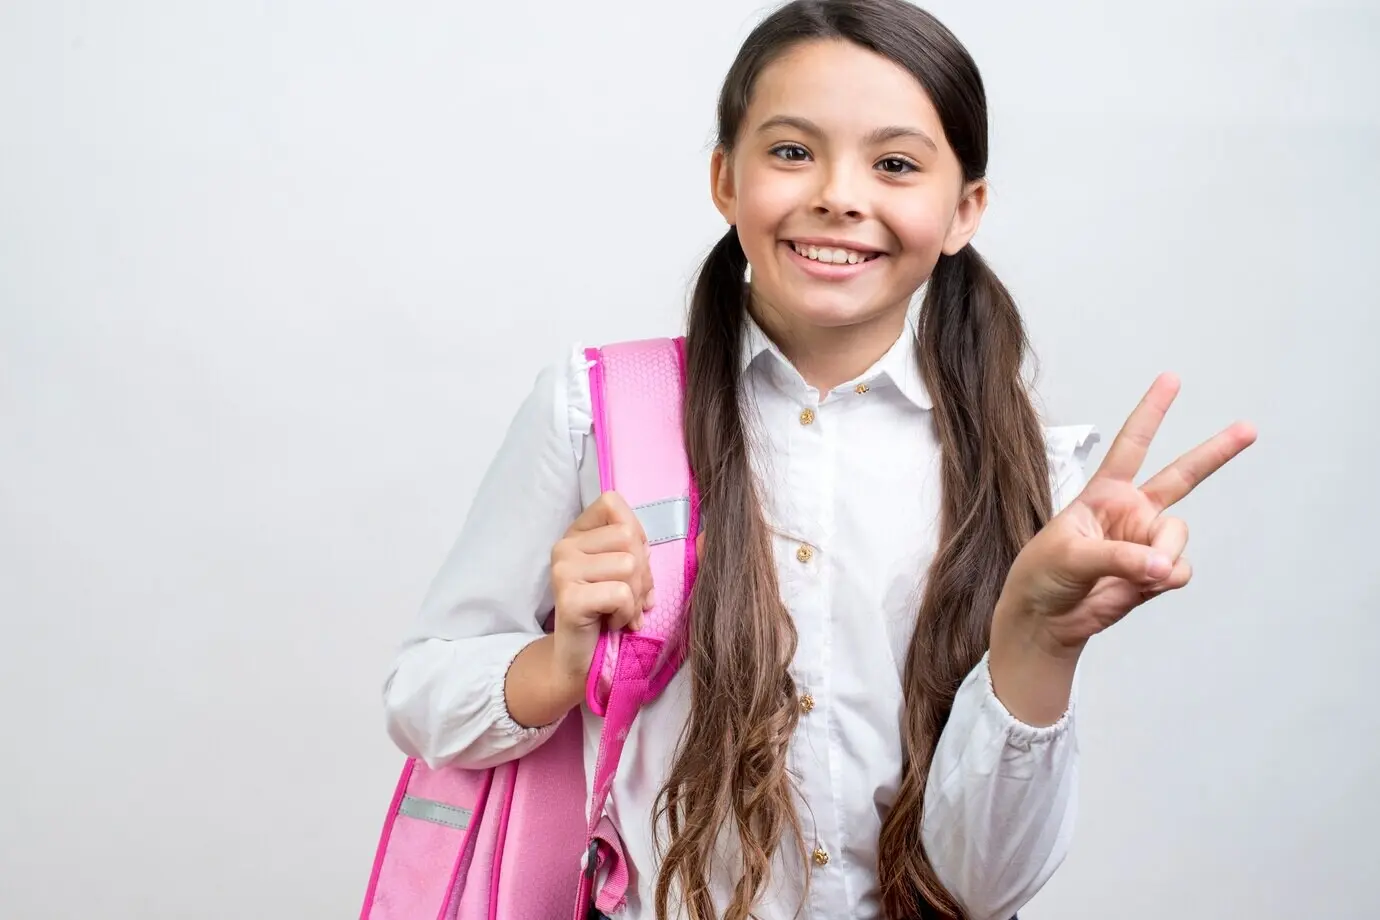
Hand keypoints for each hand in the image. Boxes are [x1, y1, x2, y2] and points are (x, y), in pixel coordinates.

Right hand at [549, 491, 654, 688]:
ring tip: (623, 612)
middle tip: (630, 599)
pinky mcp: (569, 598)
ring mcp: (563, 570)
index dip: (635, 534)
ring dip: (635, 597)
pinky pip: (620, 593)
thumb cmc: (610, 614)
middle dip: (642, 574)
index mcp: (578, 534)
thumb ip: (651, 549)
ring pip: (628, 565)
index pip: (612, 503)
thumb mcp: (632, 575)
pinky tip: (613, 623)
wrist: (581, 663)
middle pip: (628, 538)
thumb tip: (708, 536)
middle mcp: (565, 546)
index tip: (631, 566)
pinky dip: (625, 613)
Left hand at [999, 373, 1256, 653]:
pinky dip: (1164, 580)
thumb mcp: (1070, 556)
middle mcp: (1132, 511)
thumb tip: (1164, 566)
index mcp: (1104, 493)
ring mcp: (1148, 541)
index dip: (1152, 411)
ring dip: (1162, 554)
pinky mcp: (1158, 573)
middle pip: (1183, 475)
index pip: (1131, 445)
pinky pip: (1180, 570)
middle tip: (1249, 429)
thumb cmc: (1042, 575)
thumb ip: (1120, 557)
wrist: (1046, 619)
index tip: (1171, 379)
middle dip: (1217, 452)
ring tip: (1132, 572)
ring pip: (1179, 536)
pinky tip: (1139, 587)